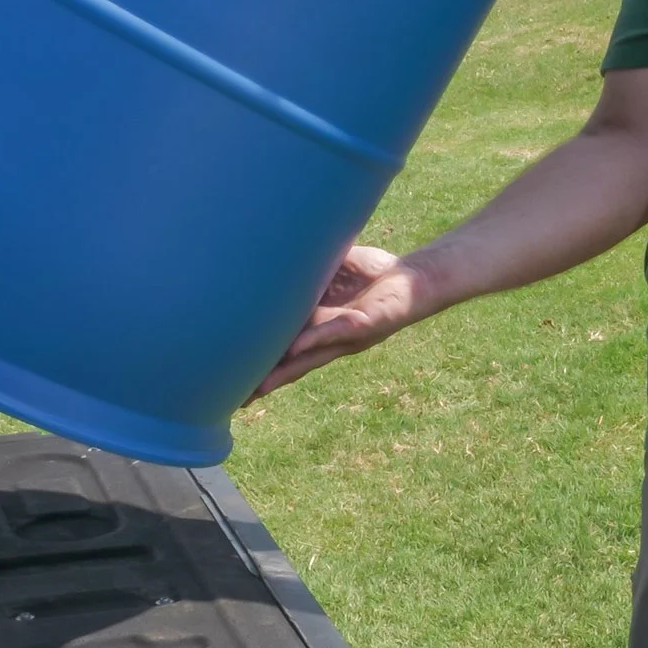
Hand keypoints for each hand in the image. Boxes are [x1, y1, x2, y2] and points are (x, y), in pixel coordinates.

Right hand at [254, 244, 432, 397]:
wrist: (414, 278)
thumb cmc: (374, 274)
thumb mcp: (332, 268)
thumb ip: (305, 266)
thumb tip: (273, 247)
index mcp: (317, 326)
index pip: (282, 350)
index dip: (260, 365)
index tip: (233, 380)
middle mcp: (327, 338)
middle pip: (290, 365)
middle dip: (264, 381)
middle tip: (237, 399)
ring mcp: (345, 336)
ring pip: (309, 359)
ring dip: (284, 372)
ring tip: (258, 388)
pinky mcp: (364, 325)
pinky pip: (336, 333)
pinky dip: (316, 340)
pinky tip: (295, 348)